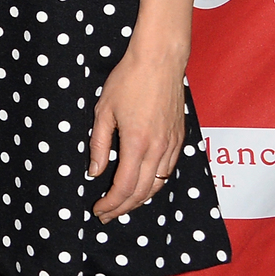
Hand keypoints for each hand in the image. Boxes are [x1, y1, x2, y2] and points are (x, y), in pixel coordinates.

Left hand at [88, 43, 187, 221]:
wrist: (159, 61)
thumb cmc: (128, 81)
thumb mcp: (103, 110)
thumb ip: (99, 143)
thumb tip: (95, 171)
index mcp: (137, 143)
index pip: (125, 187)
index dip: (111, 203)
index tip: (98, 210)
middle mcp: (159, 149)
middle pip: (143, 192)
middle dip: (122, 208)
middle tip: (106, 214)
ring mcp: (173, 145)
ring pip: (158, 185)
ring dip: (139, 200)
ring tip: (122, 205)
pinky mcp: (180, 139)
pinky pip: (168, 171)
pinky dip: (155, 184)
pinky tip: (143, 186)